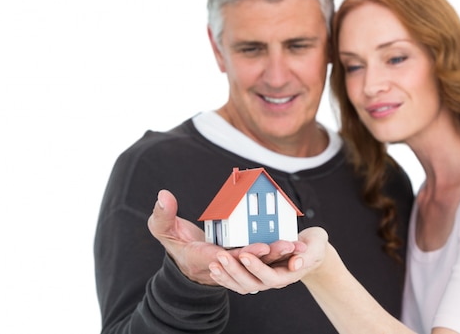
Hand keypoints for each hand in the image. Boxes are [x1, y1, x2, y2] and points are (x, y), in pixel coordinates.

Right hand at [147, 189, 302, 285]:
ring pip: (260, 262)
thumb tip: (163, 195)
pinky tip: (296, 243)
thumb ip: (162, 215)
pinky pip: (263, 258)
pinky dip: (278, 253)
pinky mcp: (245, 258)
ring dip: (278, 256)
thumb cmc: (175, 242)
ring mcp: (236, 263)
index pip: (227, 258)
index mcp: (204, 259)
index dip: (244, 255)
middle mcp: (223, 264)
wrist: (187, 258)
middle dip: (269, 255)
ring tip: (297, 246)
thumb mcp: (162, 229)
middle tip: (287, 245)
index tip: (260, 247)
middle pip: (249, 262)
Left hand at [208, 227, 328, 293]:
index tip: (243, 255)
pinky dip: (226, 277)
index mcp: (287, 275)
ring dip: (226, 275)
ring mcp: (263, 279)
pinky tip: (214, 269)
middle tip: (221, 256)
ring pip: (241, 284)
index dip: (256, 267)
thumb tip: (296, 263)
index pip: (269, 276)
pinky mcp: (256, 275)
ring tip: (213, 264)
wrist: (311, 251)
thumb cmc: (314, 246)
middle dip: (234, 270)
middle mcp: (273, 280)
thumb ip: (306, 255)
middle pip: (251, 283)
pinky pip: (238, 281)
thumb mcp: (315, 247)